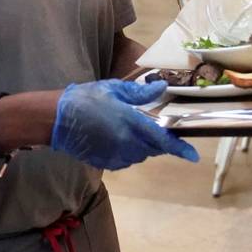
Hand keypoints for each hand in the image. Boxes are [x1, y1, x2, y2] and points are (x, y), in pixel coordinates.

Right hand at [50, 79, 198, 170]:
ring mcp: (116, 155)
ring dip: (142, 145)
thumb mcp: (114, 89)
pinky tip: (116, 137)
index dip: (180, 149)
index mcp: (131, 124)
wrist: (57, 118)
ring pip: (140, 155)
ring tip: (129, 128)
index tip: (193, 156)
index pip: (162, 140)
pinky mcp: (106, 162)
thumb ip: (140, 93)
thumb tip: (161, 88)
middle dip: (158, 140)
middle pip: (153, 148)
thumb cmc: (86, 99)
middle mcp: (126, 144)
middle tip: (152, 125)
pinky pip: (126, 160)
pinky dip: (128, 151)